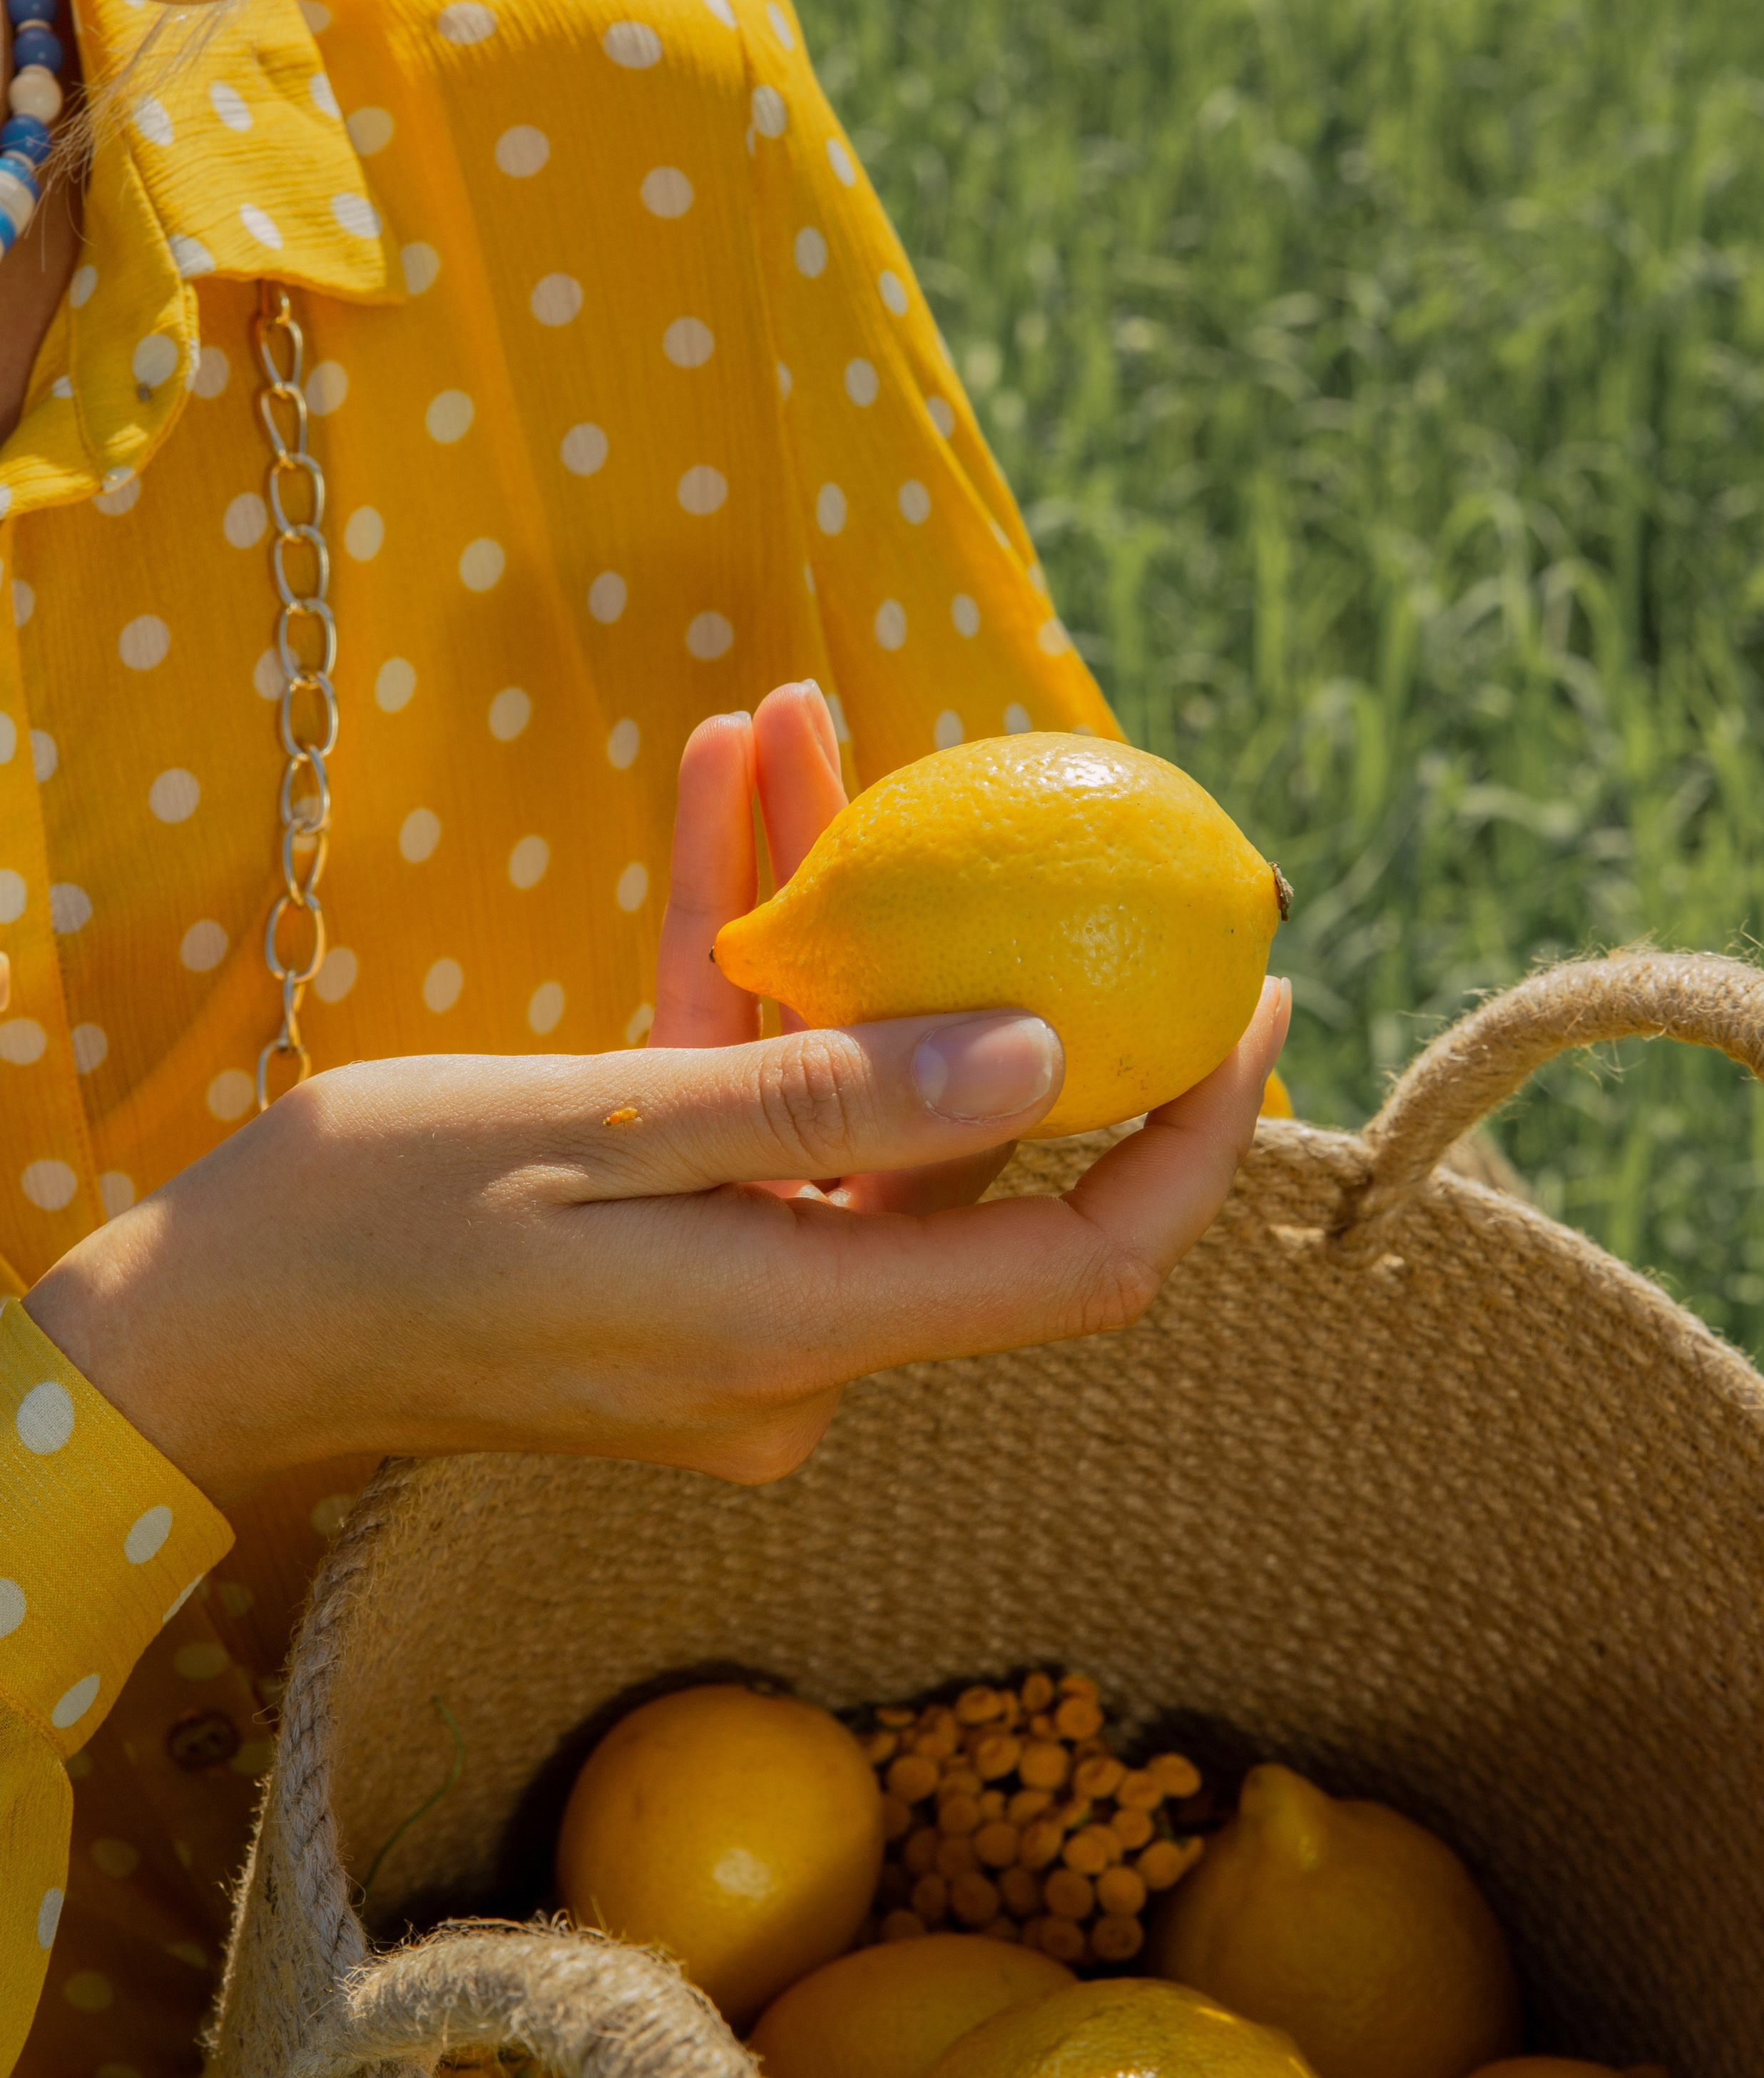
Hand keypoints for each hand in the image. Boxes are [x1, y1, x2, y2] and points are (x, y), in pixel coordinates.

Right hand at [25, 693, 1291, 1504]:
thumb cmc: (367, 1226)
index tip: (1245, 994)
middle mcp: (798, 1347)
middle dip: (974, 955)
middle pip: (961, 1150)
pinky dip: (740, 985)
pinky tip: (719, 809)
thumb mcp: (599, 1126)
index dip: (1189, 1137)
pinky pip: (754, 1122)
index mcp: (801, 1332)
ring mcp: (739, 1316)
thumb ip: (829, 1099)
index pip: (1084, 1261)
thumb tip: (1043, 1054)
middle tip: (1012, 787)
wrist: (205, 1329)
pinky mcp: (681, 1272)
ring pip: (847, 1106)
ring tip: (786, 730)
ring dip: (828, 928)